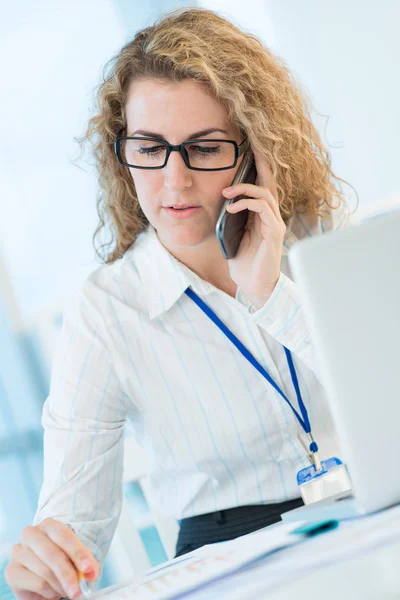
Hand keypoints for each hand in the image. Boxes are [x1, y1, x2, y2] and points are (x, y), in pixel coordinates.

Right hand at [5, 518, 99, 599]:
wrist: (42, 576)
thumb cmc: (61, 562)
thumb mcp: (75, 559)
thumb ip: (84, 564)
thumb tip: (91, 573)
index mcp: (48, 525)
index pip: (64, 536)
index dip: (78, 553)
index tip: (89, 569)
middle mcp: (30, 534)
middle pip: (53, 554)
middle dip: (69, 574)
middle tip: (79, 590)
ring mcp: (18, 552)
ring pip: (45, 571)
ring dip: (60, 586)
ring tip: (66, 590)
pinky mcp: (12, 571)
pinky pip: (36, 583)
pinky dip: (49, 592)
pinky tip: (53, 592)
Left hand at [223, 149, 285, 308]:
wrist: (254, 286)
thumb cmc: (244, 264)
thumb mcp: (232, 237)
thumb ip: (231, 219)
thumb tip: (220, 203)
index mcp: (261, 216)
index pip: (262, 187)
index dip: (258, 168)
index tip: (250, 151)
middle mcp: (271, 217)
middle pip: (269, 183)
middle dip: (261, 164)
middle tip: (249, 148)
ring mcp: (274, 223)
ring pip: (265, 193)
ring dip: (244, 188)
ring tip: (227, 192)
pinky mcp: (274, 232)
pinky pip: (263, 208)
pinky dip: (246, 203)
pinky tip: (231, 207)